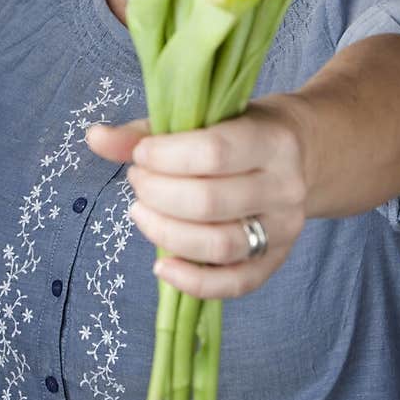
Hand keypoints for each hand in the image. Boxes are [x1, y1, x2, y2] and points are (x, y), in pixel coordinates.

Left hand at [85, 95, 308, 298]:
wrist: (305, 152)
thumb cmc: (244, 128)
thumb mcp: (207, 115)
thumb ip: (149, 130)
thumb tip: (95, 137)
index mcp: (272, 140)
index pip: (214, 153)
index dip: (166, 157)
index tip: (140, 154)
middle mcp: (284, 187)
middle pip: (209, 202)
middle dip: (157, 194)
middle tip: (137, 180)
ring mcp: (283, 229)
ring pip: (218, 246)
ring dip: (166, 233)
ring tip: (141, 213)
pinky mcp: (275, 260)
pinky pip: (234, 284)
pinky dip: (192, 282)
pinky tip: (161, 265)